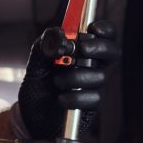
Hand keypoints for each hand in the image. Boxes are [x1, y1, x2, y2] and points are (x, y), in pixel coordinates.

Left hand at [15, 21, 119, 139]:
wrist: (30, 115)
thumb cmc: (38, 85)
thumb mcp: (36, 62)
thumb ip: (45, 45)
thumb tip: (58, 34)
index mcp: (82, 51)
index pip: (104, 35)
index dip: (105, 29)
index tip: (93, 28)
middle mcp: (93, 66)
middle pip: (113, 52)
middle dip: (100, 48)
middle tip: (82, 49)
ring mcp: (94, 86)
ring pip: (100, 76)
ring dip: (76, 76)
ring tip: (57, 81)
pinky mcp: (92, 105)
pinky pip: (93, 98)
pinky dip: (75, 97)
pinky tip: (61, 99)